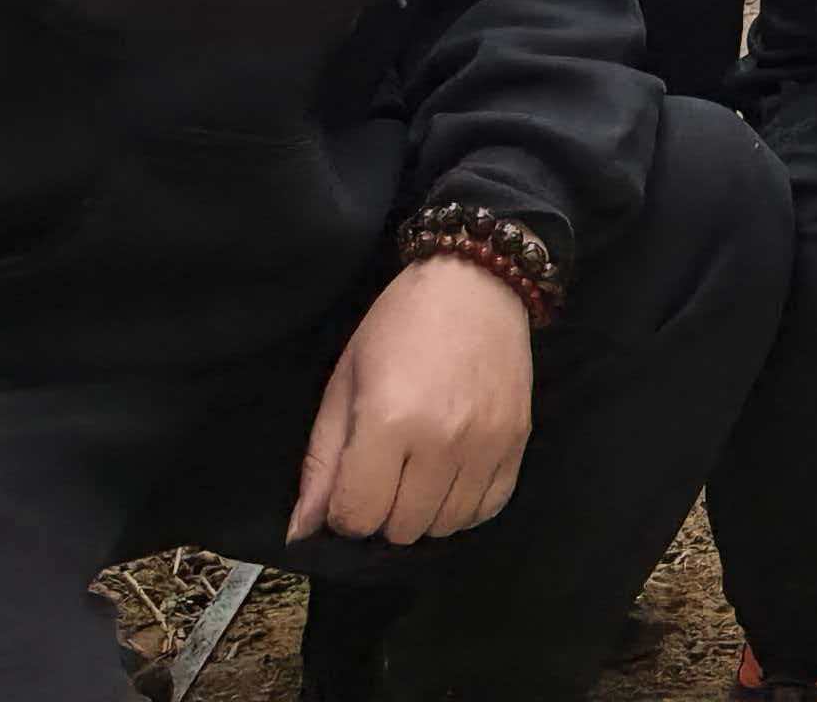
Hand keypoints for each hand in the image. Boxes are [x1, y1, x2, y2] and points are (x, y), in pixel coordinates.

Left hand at [290, 254, 536, 546]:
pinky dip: (464, 507)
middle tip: (384, 472)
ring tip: (417, 474)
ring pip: (445, 527)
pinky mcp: (518, 442)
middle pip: (401, 528)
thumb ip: (321, 462)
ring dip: (423, 512)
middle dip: (382, 511)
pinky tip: (451, 477)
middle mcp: (441, 440)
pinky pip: (488, 509)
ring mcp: (486, 444)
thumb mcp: (345, 382)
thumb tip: (299, 533)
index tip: (350, 482)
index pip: (356, 516)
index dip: (344, 510)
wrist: (475, 283)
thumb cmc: (397, 325)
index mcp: (388, 421)